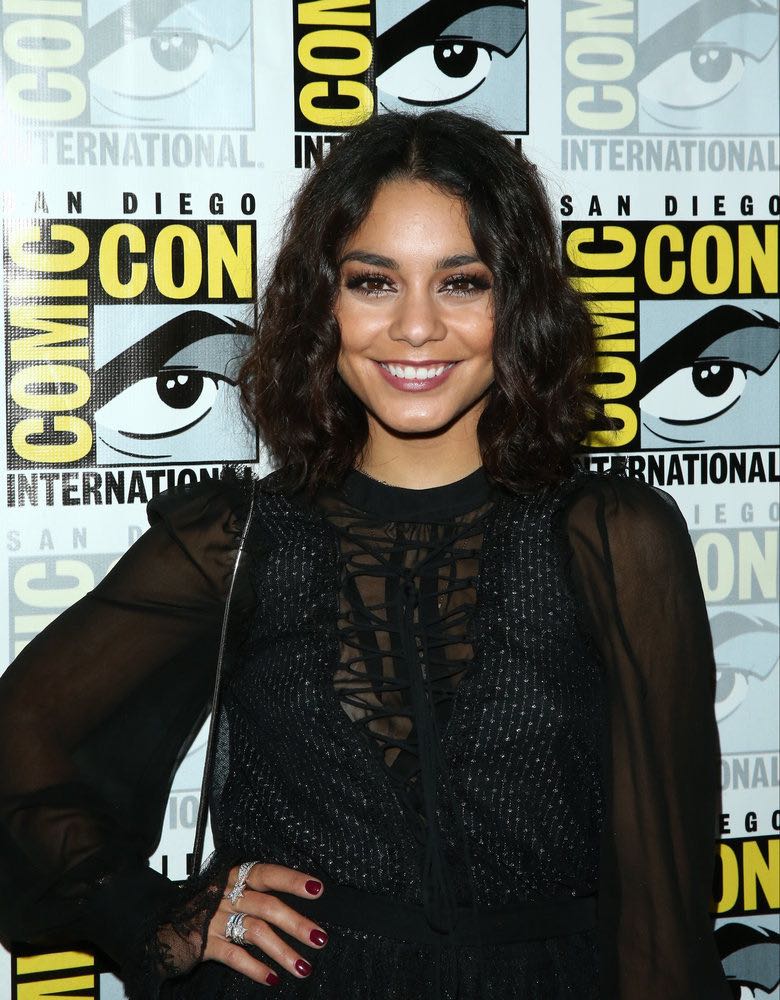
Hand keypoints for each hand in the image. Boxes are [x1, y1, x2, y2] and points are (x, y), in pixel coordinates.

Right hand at [204, 863, 327, 985]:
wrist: (159, 924)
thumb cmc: (204, 907)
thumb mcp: (229, 892)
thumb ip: (256, 894)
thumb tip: (299, 906)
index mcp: (233, 876)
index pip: (267, 873)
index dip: (292, 880)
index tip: (317, 889)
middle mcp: (225, 894)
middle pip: (266, 905)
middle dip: (296, 923)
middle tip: (320, 938)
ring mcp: (213, 919)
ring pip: (254, 931)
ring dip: (282, 951)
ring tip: (304, 967)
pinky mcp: (202, 944)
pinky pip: (233, 955)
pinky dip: (254, 968)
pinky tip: (271, 978)